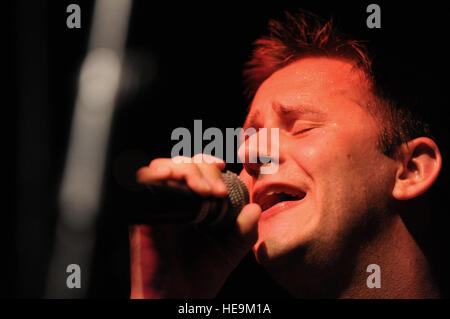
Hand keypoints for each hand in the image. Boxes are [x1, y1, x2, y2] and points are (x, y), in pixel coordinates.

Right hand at [129, 154, 260, 297]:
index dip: (208, 163)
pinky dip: (158, 174)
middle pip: (183, 164)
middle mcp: (175, 202)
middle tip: (216, 192)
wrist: (177, 298)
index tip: (222, 168)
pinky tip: (173, 179)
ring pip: (164, 168)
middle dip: (202, 169)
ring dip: (185, 170)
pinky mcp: (144, 213)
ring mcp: (159, 206)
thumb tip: (255, 209)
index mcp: (194, 205)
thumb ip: (244, 231)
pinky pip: (144, 184)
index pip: (197, 170)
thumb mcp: (230, 251)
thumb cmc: (200, 277)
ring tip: (203, 190)